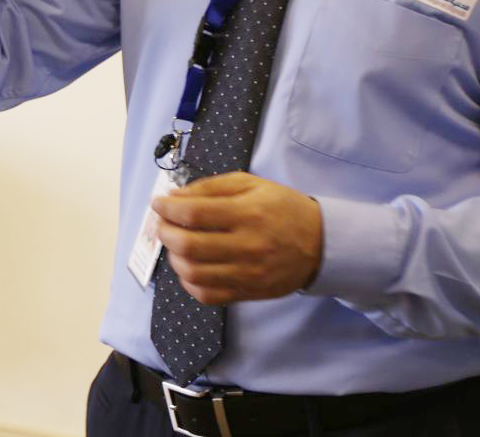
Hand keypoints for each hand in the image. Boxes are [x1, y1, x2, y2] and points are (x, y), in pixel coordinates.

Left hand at [152, 171, 323, 304]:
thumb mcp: (251, 184)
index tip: (158, 203)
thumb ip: (211, 187)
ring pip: (193, 273)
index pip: (193, 214)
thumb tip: (175, 197)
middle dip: (165, 232)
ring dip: (173, 257)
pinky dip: (189, 282)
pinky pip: (207, 295)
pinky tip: (190, 266)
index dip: (167, 208)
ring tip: (175, 244)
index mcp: (248, 213)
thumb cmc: (283, 209)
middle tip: (163, 223)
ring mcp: (248, 273)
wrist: (321, 243)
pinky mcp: (249, 292)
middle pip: (188, 246)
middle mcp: (247, 246)